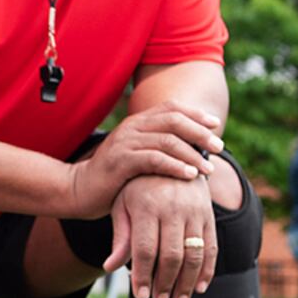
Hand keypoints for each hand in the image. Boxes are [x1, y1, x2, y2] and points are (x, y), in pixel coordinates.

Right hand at [65, 101, 223, 218]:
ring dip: (192, 153)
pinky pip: (154, 159)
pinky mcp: (120, 162)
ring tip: (209, 168)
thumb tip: (192, 148)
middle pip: (173, 120)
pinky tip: (190, 175)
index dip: (195, 114)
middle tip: (219, 148)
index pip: (171, 108)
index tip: (215, 125)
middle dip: (200, 132)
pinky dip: (175, 166)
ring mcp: (125, 143)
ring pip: (167, 140)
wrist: (79, 190)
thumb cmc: (114, 178)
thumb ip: (158, 148)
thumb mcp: (137, 157)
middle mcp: (131, 127)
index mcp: (137, 122)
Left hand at [103, 172, 216, 297]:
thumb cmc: (139, 186)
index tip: (140, 296)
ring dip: (187, 283)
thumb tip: (109, 268)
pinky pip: (212, 247)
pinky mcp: (209, 215)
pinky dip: (207, 271)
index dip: (142, 275)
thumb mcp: (123, 205)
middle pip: (171, 254)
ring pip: (194, 254)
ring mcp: (194, 211)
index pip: (144, 248)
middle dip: (165, 283)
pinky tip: (199, 288)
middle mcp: (173, 207)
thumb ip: (120, 236)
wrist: (171, 157)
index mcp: (147, 205)